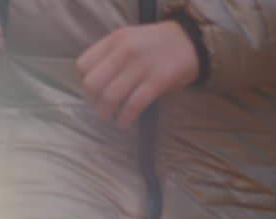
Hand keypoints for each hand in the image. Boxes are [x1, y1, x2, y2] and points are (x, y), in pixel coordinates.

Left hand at [77, 21, 199, 129]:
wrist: (192, 40)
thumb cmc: (155, 44)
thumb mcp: (128, 39)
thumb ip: (108, 56)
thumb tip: (90, 85)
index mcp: (114, 39)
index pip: (83, 66)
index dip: (84, 83)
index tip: (93, 92)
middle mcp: (125, 50)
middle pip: (93, 85)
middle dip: (94, 102)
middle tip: (102, 107)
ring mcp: (142, 65)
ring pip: (110, 97)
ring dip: (107, 114)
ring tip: (111, 118)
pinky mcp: (158, 81)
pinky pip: (133, 105)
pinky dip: (125, 119)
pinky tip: (124, 122)